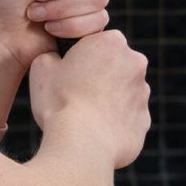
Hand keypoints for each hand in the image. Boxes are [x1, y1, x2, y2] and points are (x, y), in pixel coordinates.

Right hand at [27, 28, 149, 169]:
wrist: (82, 144)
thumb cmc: (60, 101)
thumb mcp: (41, 67)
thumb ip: (52, 55)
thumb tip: (55, 60)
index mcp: (112, 41)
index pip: (98, 42)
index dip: (81, 57)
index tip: (69, 72)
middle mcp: (135, 63)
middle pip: (114, 65)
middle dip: (100, 76)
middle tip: (75, 94)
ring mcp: (143, 94)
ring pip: (123, 92)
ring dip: (108, 100)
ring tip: (84, 117)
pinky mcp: (144, 121)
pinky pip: (127, 118)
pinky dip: (114, 123)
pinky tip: (95, 132)